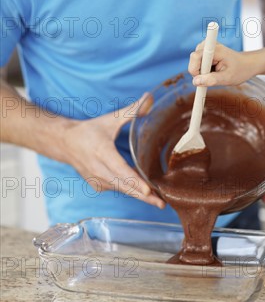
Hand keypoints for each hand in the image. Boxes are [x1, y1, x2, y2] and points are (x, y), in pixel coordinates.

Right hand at [61, 93, 164, 208]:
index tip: (147, 190)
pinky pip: (117, 189)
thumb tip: (150, 98)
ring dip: (138, 195)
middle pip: (124, 186)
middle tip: (161, 203)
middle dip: (143, 196)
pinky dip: (129, 191)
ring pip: (121, 189)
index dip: (134, 181)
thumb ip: (132, 111)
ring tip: (157, 200)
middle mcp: (98, 169)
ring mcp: (97, 180)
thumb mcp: (111, 119)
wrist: (66, 143)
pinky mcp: (97, 185)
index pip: (120, 170)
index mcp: (102, 151)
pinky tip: (144, 193)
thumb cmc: (90, 131)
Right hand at [188, 42, 256, 85]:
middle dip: (199, 73)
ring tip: (216, 73)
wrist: (247, 64)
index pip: (196, 56)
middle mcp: (208, 45)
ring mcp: (206, 46)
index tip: (198, 79)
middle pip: (193, 61)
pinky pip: (197, 63)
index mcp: (216, 50)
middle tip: (212, 78)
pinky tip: (213, 70)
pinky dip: (203, 70)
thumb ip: (211, 80)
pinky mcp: (205, 50)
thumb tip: (195, 82)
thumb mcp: (227, 78)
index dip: (194, 69)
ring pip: (194, 63)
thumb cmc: (240, 70)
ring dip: (202, 72)